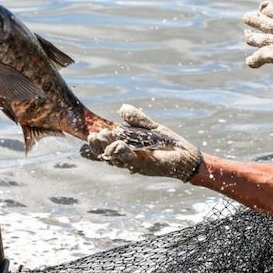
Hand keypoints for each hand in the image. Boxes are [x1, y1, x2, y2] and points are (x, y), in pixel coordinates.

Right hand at [80, 104, 201, 181]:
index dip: (93, 145)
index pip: (105, 148)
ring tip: (101, 137)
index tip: (86, 136)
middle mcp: (127, 158)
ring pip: (115, 158)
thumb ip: (137, 119)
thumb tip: (122, 108)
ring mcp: (135, 163)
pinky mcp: (145, 165)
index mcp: (126, 148)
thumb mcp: (150, 127)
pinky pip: (130, 160)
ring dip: (106, 147)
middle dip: (96, 146)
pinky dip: (122, 152)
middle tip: (92, 136)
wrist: (187, 155)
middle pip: (105, 154)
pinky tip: (117, 145)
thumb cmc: (168, 143)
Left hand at [242, 1, 272, 89]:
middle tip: (246, 17)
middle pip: (267, 22)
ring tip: (246, 34)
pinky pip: (259, 56)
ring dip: (250, 36)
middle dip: (255, 19)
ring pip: (259, 38)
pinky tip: (250, 62)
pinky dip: (253, 60)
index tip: (262, 7)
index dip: (269, 10)